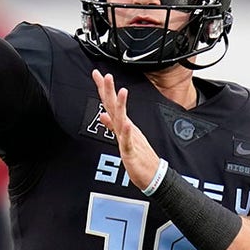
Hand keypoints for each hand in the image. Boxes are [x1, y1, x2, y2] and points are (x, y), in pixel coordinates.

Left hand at [92, 70, 160, 189]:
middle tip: (106, 75)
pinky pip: (128, 141)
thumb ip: (112, 125)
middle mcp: (126, 128)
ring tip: (121, 91)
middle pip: (115, 107)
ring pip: (123, 119)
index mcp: (123, 124)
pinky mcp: (131, 151)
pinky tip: (127, 123)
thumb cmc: (138, 156)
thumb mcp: (122, 138)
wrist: (152, 174)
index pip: (110, 103)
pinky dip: (127, 132)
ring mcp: (129, 138)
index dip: (103, 89)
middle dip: (110, 91)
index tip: (97, 74)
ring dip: (121, 105)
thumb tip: (102, 114)